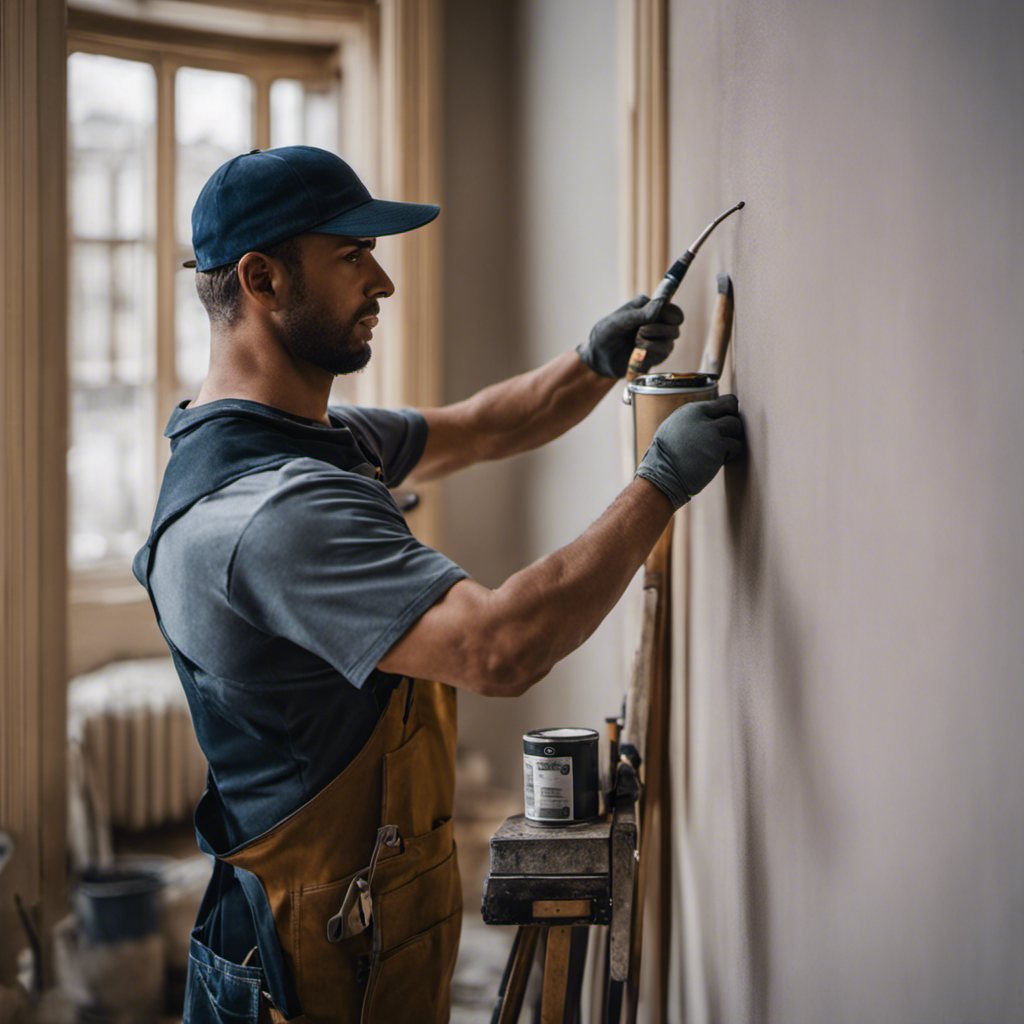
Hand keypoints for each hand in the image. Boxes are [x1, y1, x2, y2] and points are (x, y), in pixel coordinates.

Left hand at [577, 295, 683, 378]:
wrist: (598, 360)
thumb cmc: (605, 335)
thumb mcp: (618, 321)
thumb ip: (640, 312)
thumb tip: (661, 301)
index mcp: (647, 307)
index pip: (670, 305)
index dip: (667, 311)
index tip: (653, 318)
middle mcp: (656, 321)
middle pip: (677, 320)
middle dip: (661, 326)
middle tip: (642, 330)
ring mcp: (658, 338)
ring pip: (673, 335)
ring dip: (654, 338)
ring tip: (636, 341)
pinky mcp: (657, 354)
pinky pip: (665, 351)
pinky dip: (651, 350)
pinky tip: (638, 351)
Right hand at [635, 394, 745, 508]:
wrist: (663, 475)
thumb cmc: (667, 457)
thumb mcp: (674, 428)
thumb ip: (694, 420)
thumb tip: (714, 416)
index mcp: (690, 410)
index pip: (722, 401)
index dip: (726, 411)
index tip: (722, 424)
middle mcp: (701, 416)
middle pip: (731, 406)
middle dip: (731, 419)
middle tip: (725, 434)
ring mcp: (710, 431)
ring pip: (736, 425)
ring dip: (731, 437)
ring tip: (718, 449)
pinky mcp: (718, 447)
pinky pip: (735, 445)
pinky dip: (730, 453)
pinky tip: (716, 460)